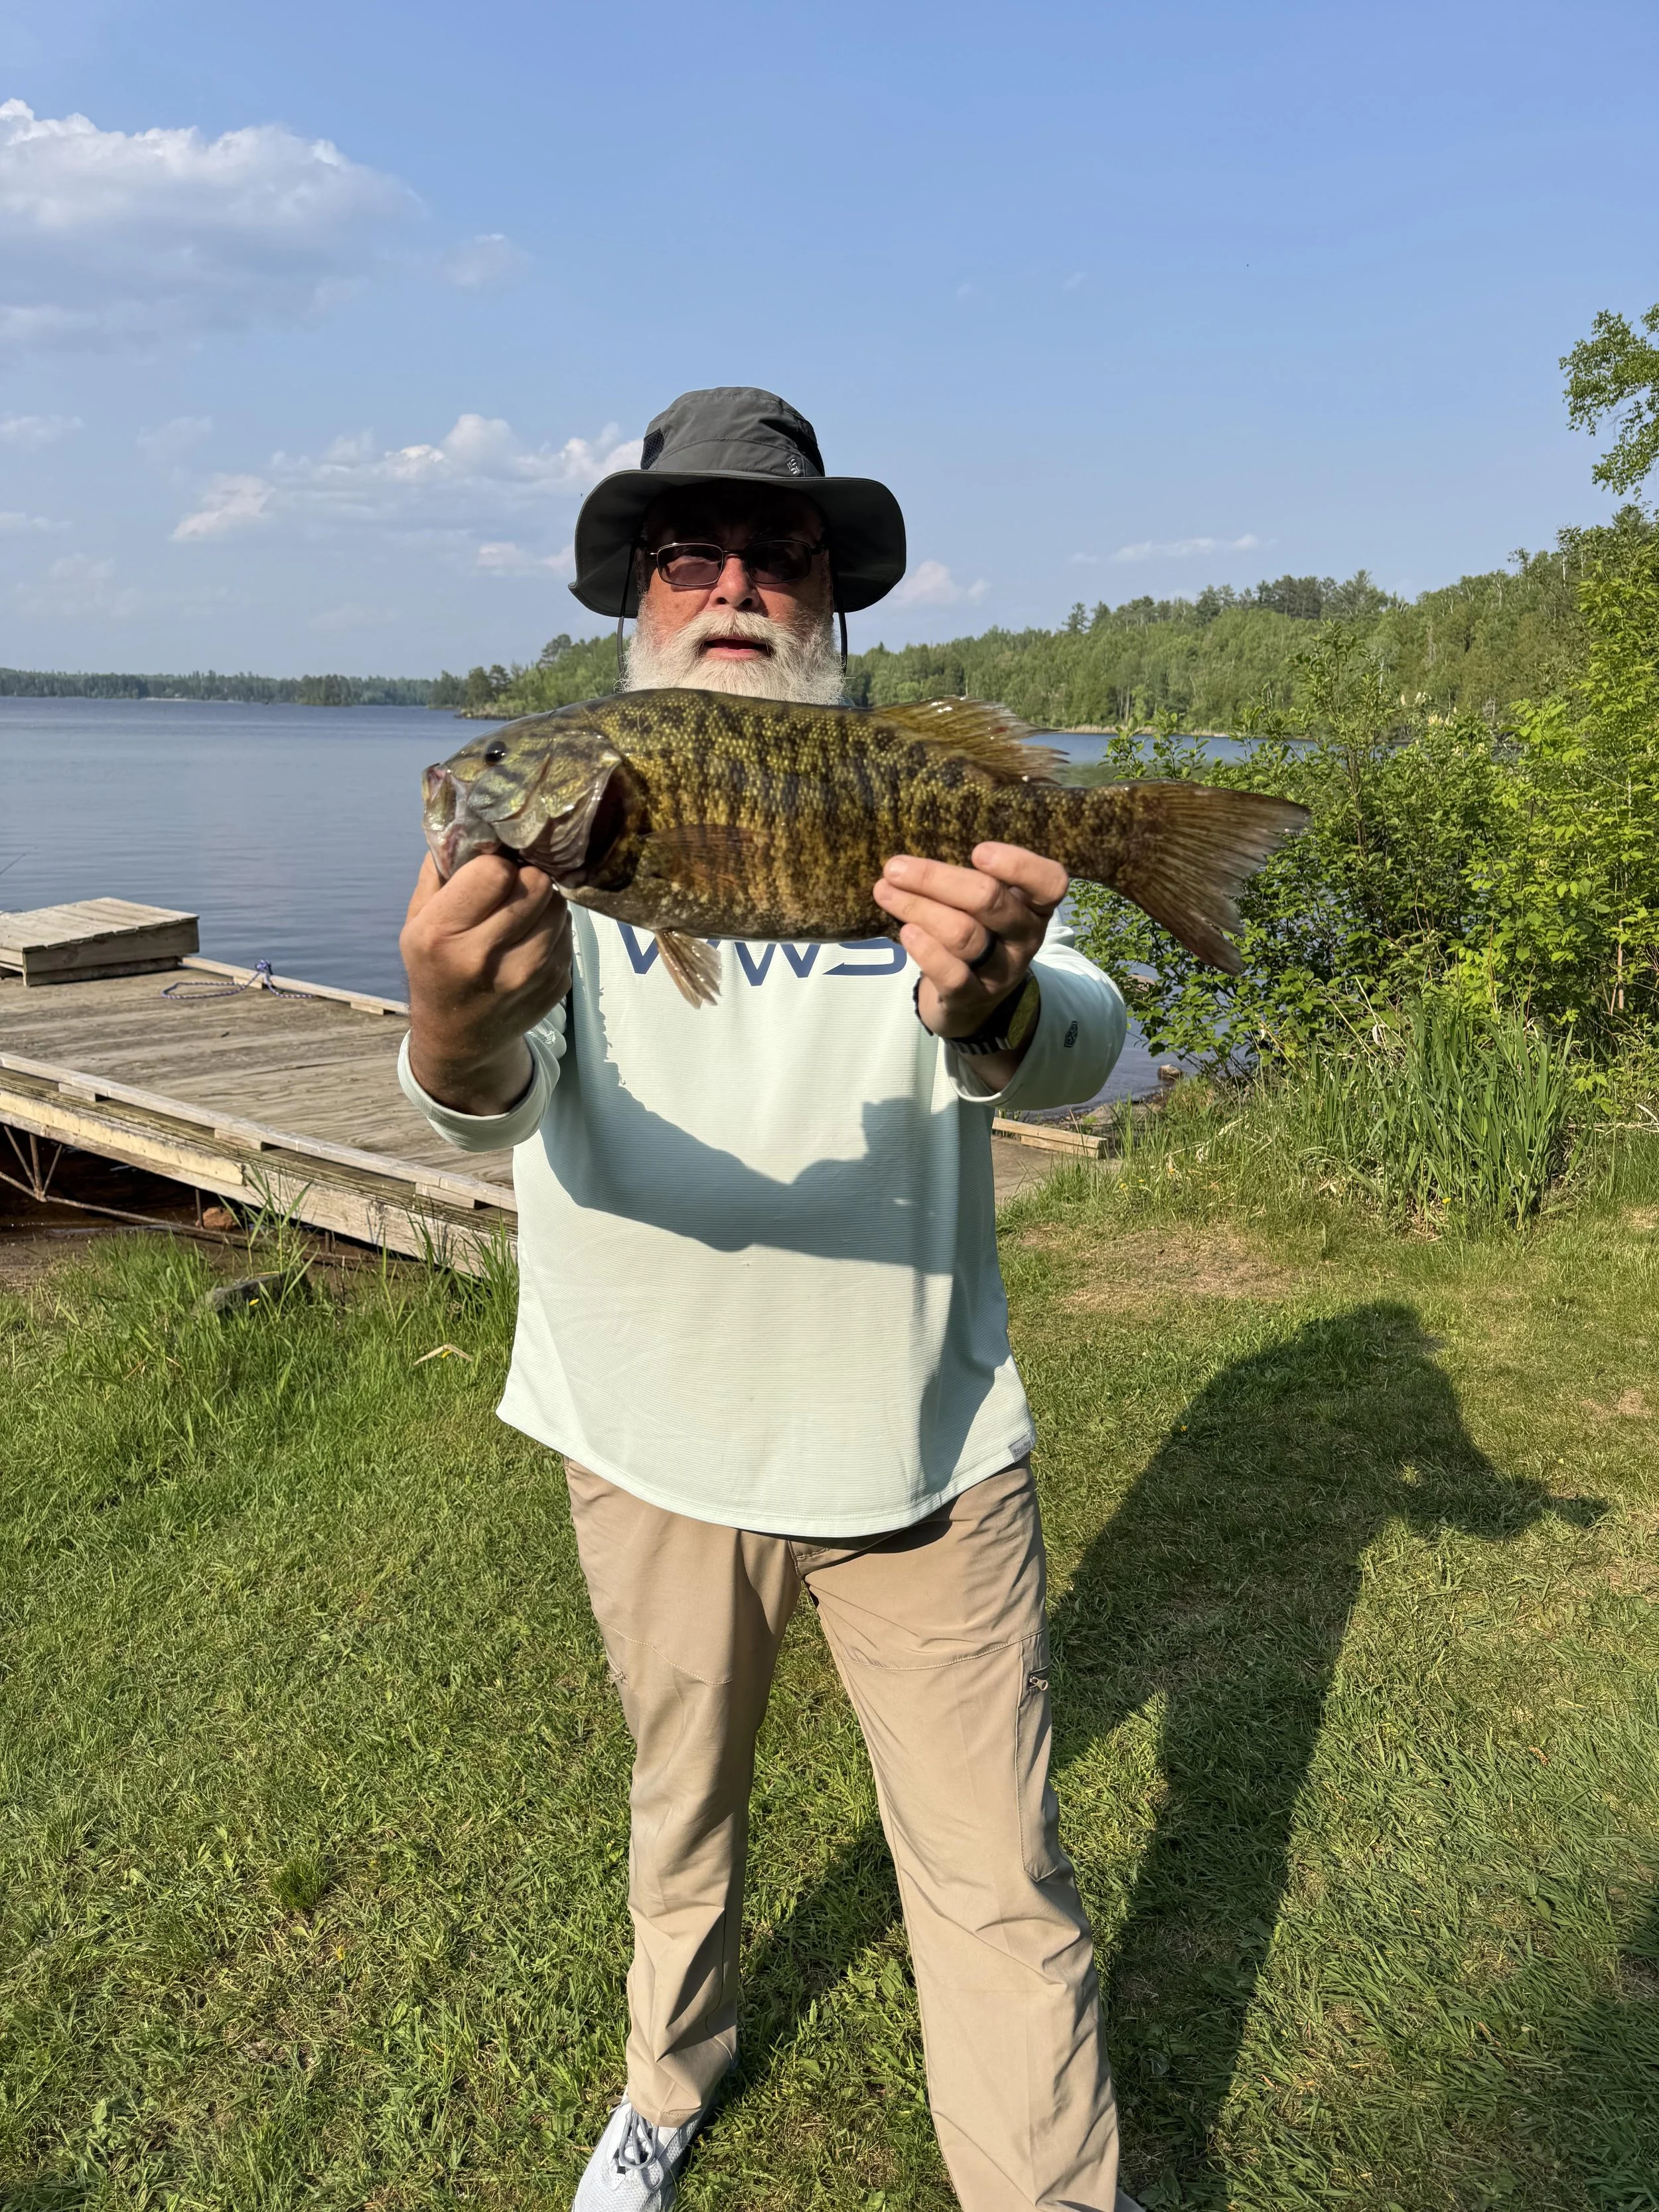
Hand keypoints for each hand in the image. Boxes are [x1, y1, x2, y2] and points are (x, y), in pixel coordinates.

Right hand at [400, 852, 570, 1114]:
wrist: (459, 1038)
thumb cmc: (434, 969)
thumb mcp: (416, 922)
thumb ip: (439, 871)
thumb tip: (470, 821)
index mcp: (442, 936)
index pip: (495, 871)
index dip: (496, 864)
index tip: (488, 872)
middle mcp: (485, 959)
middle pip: (536, 884)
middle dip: (525, 877)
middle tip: (512, 887)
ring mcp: (527, 977)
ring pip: (559, 906)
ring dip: (543, 902)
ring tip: (520, 914)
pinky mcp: (557, 987)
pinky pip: (569, 934)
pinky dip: (553, 929)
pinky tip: (530, 940)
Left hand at [872, 842, 1067, 1043]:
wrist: (971, 1002)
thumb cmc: (976, 934)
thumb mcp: (985, 907)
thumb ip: (966, 881)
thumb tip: (912, 858)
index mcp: (1034, 906)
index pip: (1050, 882)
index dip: (1019, 865)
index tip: (978, 852)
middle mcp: (1025, 937)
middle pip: (991, 901)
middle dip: (938, 879)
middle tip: (895, 867)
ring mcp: (1001, 971)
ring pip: (963, 934)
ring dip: (919, 909)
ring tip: (885, 892)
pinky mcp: (973, 998)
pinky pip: (952, 975)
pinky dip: (927, 950)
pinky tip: (906, 931)